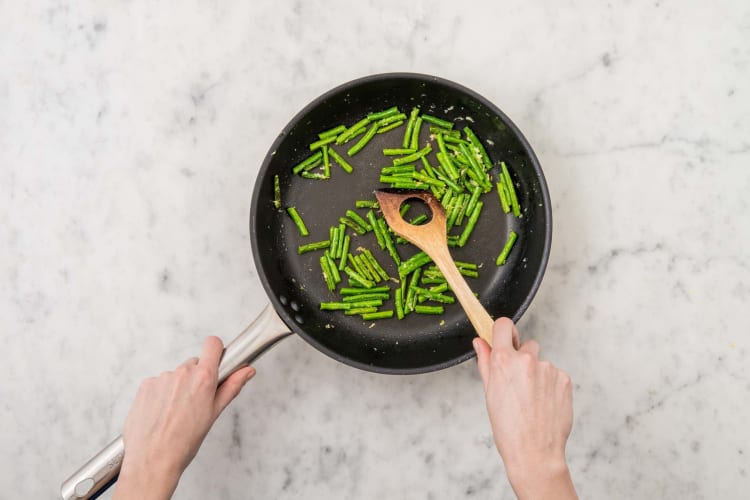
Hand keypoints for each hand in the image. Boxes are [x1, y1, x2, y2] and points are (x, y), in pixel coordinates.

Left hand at [113, 337, 255, 499]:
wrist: (152, 459)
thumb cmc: (184, 442)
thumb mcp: (214, 413)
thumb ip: (231, 386)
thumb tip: (246, 371)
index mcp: (203, 378)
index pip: (212, 344)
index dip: (216, 351)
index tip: (216, 361)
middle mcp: (182, 373)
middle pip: (194, 363)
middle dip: (197, 378)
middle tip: (196, 402)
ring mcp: (162, 378)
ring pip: (176, 375)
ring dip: (178, 388)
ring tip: (176, 413)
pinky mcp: (145, 385)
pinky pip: (159, 383)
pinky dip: (161, 394)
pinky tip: (162, 413)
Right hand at [473, 318, 576, 499]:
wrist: (535, 452)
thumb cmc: (509, 428)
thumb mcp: (490, 393)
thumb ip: (486, 362)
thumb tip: (481, 343)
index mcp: (504, 361)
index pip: (504, 325)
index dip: (502, 332)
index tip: (503, 339)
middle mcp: (527, 360)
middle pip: (525, 346)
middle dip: (521, 359)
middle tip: (518, 385)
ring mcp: (548, 369)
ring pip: (541, 363)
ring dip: (537, 374)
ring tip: (532, 400)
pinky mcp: (564, 379)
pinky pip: (555, 374)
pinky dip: (550, 385)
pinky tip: (544, 403)